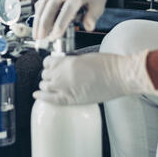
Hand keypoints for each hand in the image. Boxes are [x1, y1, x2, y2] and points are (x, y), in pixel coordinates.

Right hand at [33, 0, 123, 40]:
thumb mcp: (99, 6)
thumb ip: (92, 17)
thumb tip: (88, 27)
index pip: (67, 10)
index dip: (60, 23)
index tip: (55, 35)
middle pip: (50, 7)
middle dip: (44, 23)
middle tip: (40, 38)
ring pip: (43, 5)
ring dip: (37, 20)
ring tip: (36, 35)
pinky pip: (41, 2)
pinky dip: (38, 14)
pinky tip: (37, 25)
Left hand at [33, 51, 157, 104]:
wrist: (120, 76)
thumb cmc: (108, 65)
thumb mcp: (86, 57)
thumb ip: (72, 62)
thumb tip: (66, 66)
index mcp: (67, 62)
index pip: (47, 62)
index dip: (49, 64)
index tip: (51, 66)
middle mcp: (63, 74)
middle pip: (45, 74)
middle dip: (48, 75)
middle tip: (53, 77)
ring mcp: (66, 88)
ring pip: (46, 86)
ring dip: (46, 85)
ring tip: (48, 86)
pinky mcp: (72, 99)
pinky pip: (51, 99)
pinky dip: (42, 97)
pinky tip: (37, 95)